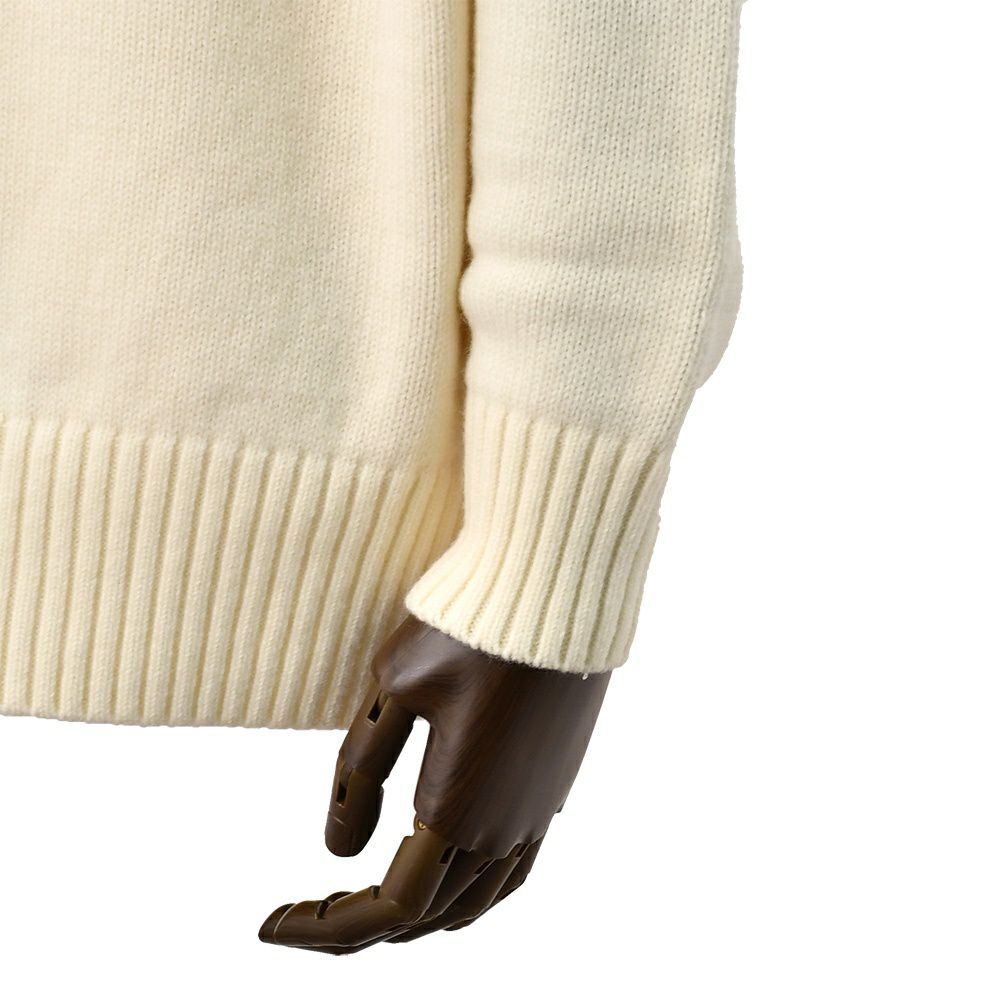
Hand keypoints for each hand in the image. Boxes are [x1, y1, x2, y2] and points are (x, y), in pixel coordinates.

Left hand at [258, 615, 609, 953]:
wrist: (555, 594)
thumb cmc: (466, 630)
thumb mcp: (393, 688)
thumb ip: (361, 773)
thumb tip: (338, 850)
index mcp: (456, 810)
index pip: (387, 908)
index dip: (325, 928)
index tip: (270, 924)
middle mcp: (501, 828)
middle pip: (425, 914)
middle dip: (359, 924)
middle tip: (306, 913)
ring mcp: (534, 813)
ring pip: (472, 903)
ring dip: (415, 917)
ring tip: (366, 903)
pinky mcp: (552, 789)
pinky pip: (510, 874)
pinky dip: (468, 896)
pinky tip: (446, 875)